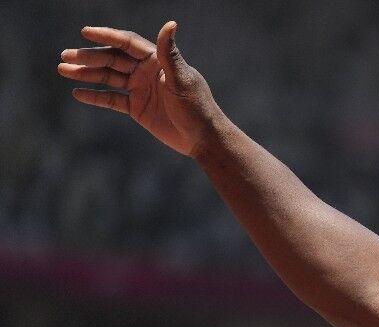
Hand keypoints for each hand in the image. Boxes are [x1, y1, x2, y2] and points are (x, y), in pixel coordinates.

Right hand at [58, 21, 223, 155]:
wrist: (203, 139)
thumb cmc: (197, 107)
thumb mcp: (182, 80)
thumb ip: (169, 54)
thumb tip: (170, 24)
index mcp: (157, 60)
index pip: (127, 43)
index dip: (107, 36)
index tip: (86, 32)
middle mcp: (146, 71)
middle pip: (112, 59)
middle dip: (89, 57)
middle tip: (65, 56)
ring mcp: (140, 89)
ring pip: (108, 77)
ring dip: (86, 74)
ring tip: (62, 69)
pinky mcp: (137, 108)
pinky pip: (112, 100)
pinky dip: (95, 96)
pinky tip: (77, 93)